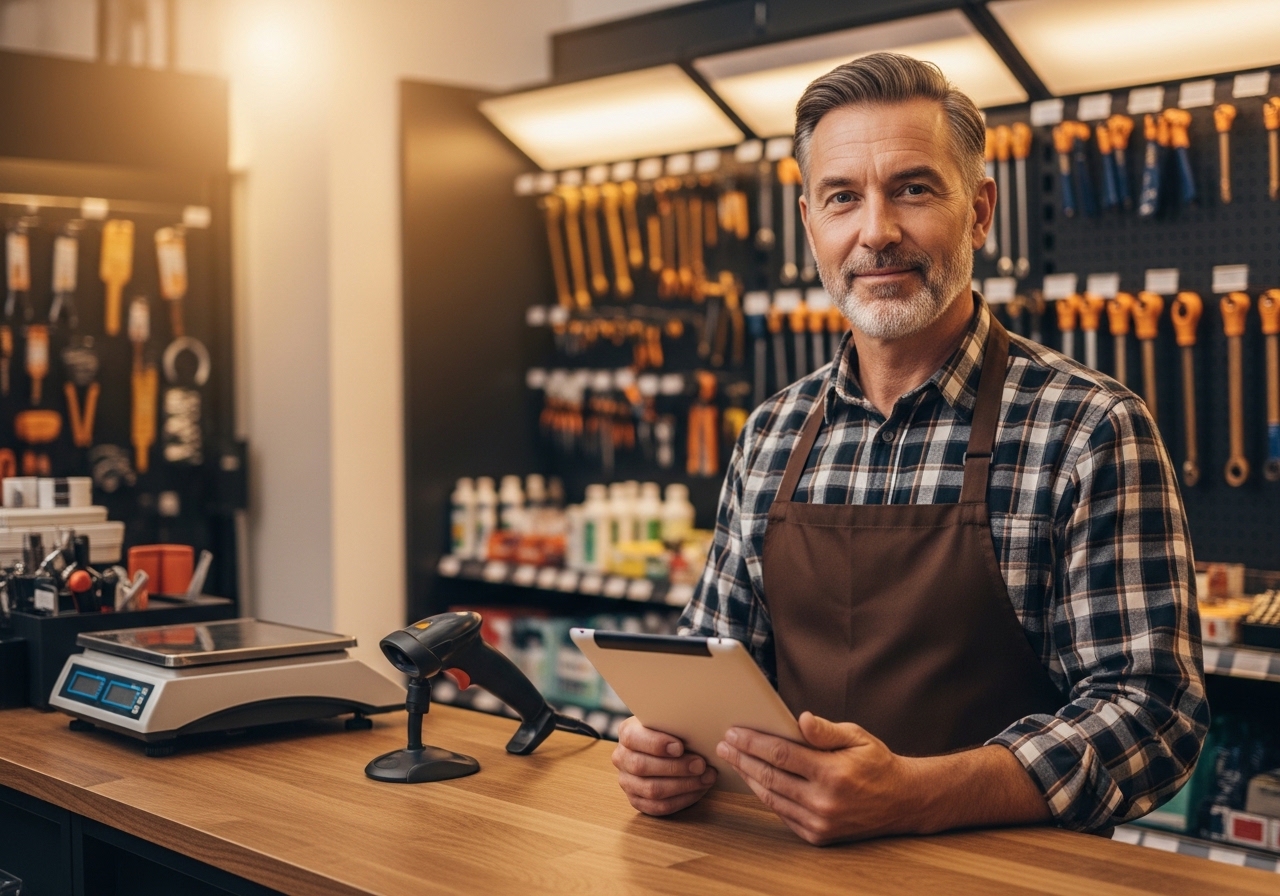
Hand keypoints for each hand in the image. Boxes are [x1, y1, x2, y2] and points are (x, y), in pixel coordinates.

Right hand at [612, 716, 716, 815]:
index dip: (656, 744)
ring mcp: (627, 782)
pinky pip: (659, 806)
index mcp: (627, 733)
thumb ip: (677, 725)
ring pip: (652, 790)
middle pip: (642, 766)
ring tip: (706, 778)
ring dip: (683, 785)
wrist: (666, 749)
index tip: (680, 747)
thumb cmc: (672, 733)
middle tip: (701, 765)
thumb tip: (698, 734)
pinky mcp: (637, 801)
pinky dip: (682, 799)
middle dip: (675, 767)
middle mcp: (622, 758)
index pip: (633, 738)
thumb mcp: (671, 723)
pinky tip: (698, 790)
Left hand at [715, 711, 915, 844]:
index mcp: (833, 773)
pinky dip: (766, 797)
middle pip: (770, 777)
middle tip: (723, 745)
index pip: (781, 754)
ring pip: (772, 798)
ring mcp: (820, 822)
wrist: (903, 801)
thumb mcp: (857, 737)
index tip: (734, 732)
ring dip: (749, 778)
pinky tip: (755, 781)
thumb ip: (825, 730)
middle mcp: (824, 801)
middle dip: (742, 759)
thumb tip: (799, 718)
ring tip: (733, 761)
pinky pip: (783, 814)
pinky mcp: (818, 836)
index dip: (753, 742)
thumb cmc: (877, 764)